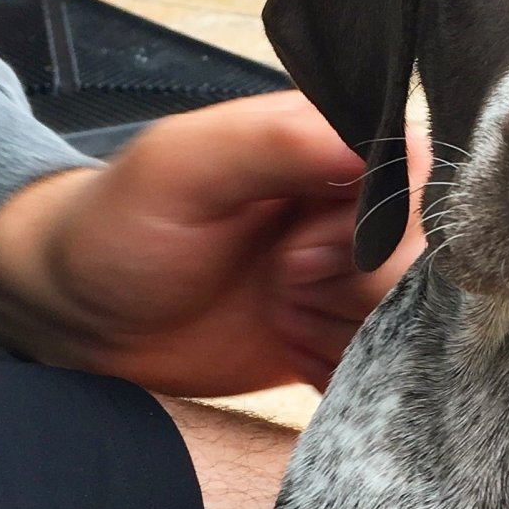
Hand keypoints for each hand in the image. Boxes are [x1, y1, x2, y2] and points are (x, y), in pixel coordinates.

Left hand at [0, 92, 425, 394]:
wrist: (85, 322)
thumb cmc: (119, 229)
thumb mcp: (180, 167)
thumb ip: (273, 141)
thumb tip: (377, 140)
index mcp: (335, 148)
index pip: (417, 182)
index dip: (368, 231)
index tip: (294, 256)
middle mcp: (361, 212)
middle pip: (423, 260)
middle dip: (349, 289)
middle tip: (277, 286)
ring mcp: (359, 279)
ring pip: (412, 318)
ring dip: (341, 332)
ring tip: (277, 315)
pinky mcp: (350, 335)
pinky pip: (390, 363)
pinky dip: (339, 368)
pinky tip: (290, 351)